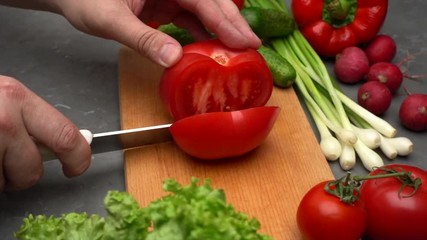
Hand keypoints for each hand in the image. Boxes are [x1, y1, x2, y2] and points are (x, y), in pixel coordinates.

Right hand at [0, 76, 90, 190]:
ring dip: (0, 176)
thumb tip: (64, 141)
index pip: (66, 135)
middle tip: (11, 163)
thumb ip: (32, 118)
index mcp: (18, 98)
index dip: (78, 158)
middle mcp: (5, 118)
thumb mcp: (4, 99)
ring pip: (8, 180)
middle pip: (33, 169)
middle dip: (25, 174)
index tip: (77, 167)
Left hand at [54, 0, 260, 66]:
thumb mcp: (111, 20)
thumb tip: (174, 59)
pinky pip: (190, 18)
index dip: (227, 21)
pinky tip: (212, 47)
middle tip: (253, 46)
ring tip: (239, 49)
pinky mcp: (164, 4)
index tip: (246, 41)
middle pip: (211, 2)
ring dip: (221, 29)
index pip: (204, 0)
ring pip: (204, 10)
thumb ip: (143, 39)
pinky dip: (202, 33)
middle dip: (232, 23)